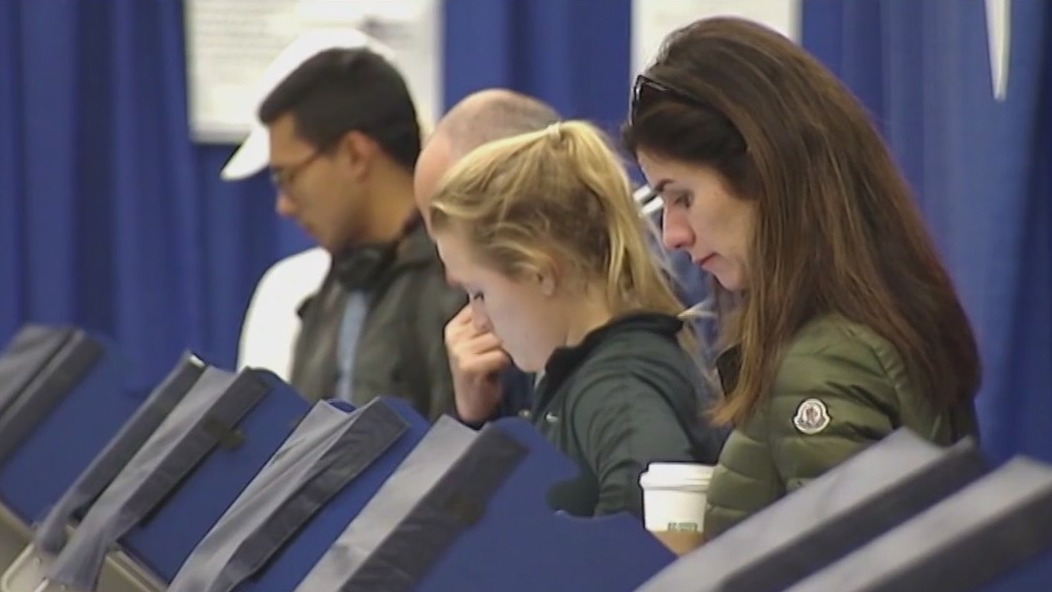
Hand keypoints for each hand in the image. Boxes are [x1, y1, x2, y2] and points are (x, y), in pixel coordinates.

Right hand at [445, 305, 509, 422]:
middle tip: (514, 342)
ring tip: (508, 356)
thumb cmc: (486, 368)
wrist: (475, 402)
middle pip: (491, 319)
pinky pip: (498, 355)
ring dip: (509, 347)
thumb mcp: (485, 340)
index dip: (501, 310)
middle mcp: (454, 334)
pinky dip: (505, 361)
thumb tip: (511, 296)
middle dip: (508, 330)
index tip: (513, 321)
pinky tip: (504, 367)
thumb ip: (490, 319)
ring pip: (497, 336)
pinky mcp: (466, 366)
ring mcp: (458, 350)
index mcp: (456, 324)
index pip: (481, 303)